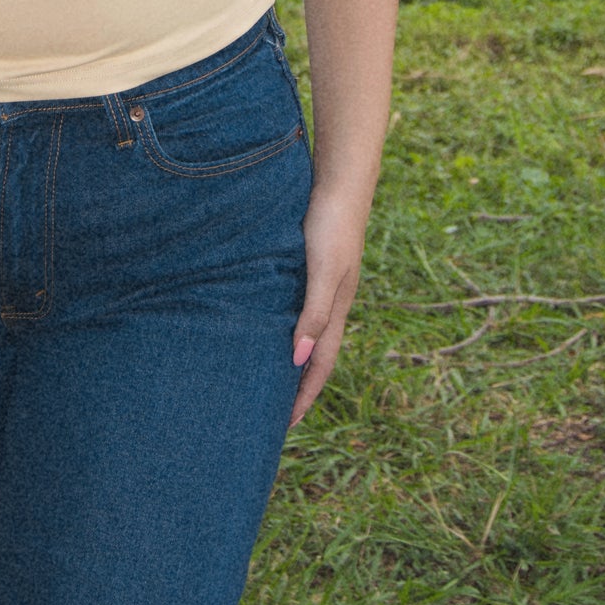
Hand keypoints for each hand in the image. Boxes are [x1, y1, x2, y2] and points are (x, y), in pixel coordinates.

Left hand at [288, 186, 367, 425]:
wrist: (340, 179)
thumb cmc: (331, 224)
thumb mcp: (323, 271)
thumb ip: (313, 313)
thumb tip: (298, 359)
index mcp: (336, 309)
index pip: (319, 365)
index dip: (304, 396)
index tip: (285, 425)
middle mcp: (330, 301)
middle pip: (313, 354)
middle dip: (296, 384)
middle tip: (271, 410)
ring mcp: (321, 284)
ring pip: (305, 330)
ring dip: (290, 355)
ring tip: (264, 374)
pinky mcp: (309, 265)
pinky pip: (296, 306)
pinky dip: (284, 324)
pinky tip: (265, 321)